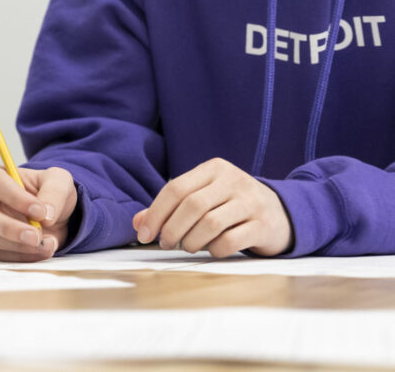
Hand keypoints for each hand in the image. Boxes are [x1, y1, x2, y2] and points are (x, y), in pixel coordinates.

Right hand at [0, 165, 75, 261]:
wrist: (54, 215)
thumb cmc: (50, 192)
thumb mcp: (59, 181)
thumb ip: (53, 193)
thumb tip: (46, 214)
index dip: (16, 198)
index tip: (40, 211)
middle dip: (11, 228)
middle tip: (36, 236)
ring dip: (23, 246)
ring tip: (49, 243)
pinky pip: (3, 255)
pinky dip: (25, 257)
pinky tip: (42, 250)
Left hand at [132, 157, 292, 256]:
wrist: (281, 214)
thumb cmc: (230, 206)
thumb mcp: (202, 198)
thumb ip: (169, 208)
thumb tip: (137, 224)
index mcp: (214, 168)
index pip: (176, 188)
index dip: (156, 213)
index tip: (144, 234)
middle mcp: (234, 180)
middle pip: (191, 206)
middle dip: (172, 229)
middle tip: (165, 243)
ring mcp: (251, 202)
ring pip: (210, 223)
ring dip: (191, 241)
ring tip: (188, 246)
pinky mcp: (264, 225)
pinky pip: (231, 241)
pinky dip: (215, 249)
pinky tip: (213, 249)